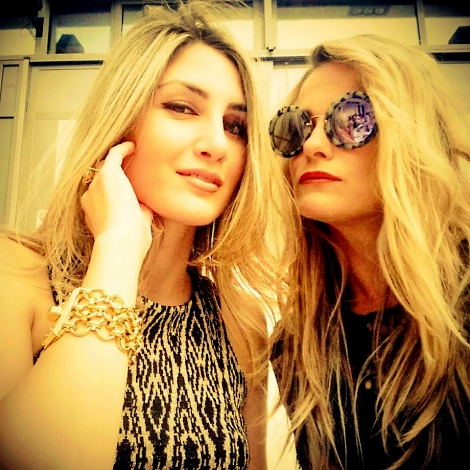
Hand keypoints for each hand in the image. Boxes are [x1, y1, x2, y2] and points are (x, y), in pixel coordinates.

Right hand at [81, 142, 152, 262]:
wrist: (122, 241)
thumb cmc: (129, 243)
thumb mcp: (132, 231)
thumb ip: (138, 217)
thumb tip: (145, 210)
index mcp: (93, 213)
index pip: (101, 197)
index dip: (112, 192)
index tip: (123, 190)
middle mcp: (90, 198)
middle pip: (101, 181)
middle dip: (111, 176)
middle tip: (125, 168)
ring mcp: (96, 185)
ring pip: (105, 167)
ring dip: (117, 161)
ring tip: (129, 154)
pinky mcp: (107, 174)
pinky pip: (114, 155)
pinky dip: (123, 149)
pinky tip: (133, 146)